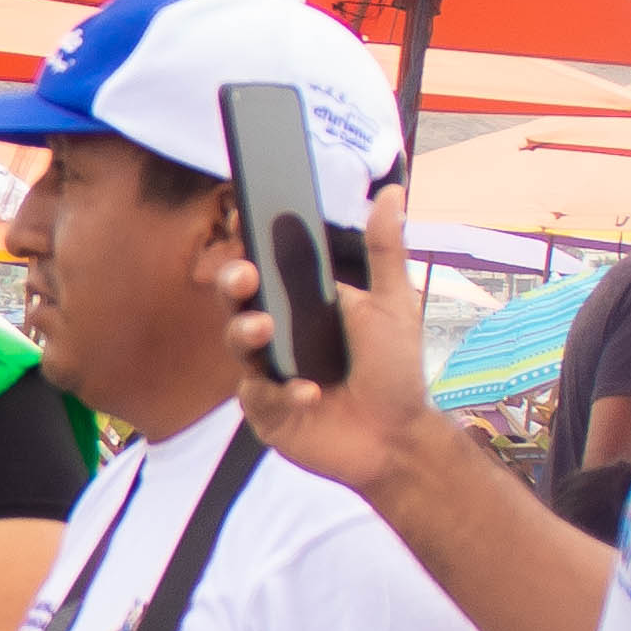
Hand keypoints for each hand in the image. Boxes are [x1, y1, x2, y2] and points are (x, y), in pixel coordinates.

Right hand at [218, 180, 460, 511]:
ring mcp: (267, 376)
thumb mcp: (392, 304)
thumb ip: (384, 250)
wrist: (398, 437)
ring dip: (246, 333)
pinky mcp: (266, 415)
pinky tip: (311, 394)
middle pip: (238, 303)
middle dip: (232, 284)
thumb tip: (392, 193)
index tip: (241, 218)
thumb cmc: (392, 370)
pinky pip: (259, 397)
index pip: (266, 271)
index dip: (249, 245)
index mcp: (300, 307)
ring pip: (238, 346)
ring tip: (264, 329)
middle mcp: (277, 338)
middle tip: (244, 275)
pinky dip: (284, 392)